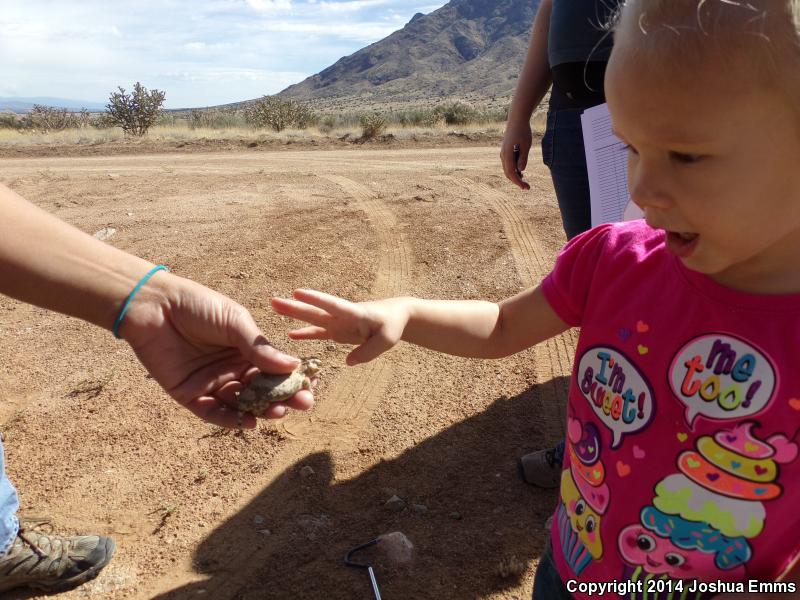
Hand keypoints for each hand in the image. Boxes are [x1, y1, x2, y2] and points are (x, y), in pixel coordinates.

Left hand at [119, 273, 314, 428]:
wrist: (154, 305)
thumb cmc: (197, 305)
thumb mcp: (235, 322)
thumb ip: (260, 348)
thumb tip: (293, 366)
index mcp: (246, 349)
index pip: (275, 370)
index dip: (293, 380)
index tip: (311, 387)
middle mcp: (231, 368)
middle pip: (262, 390)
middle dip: (283, 398)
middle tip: (302, 404)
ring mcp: (212, 383)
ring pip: (241, 404)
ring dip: (261, 410)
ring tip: (277, 411)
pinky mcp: (190, 394)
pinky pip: (213, 412)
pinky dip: (230, 420)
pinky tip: (248, 422)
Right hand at [271, 289, 407, 365]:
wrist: (395, 316)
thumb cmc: (392, 325)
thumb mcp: (387, 339)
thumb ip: (368, 351)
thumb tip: (348, 362)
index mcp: (354, 313)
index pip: (333, 305)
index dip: (316, 300)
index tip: (297, 292)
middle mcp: (342, 317)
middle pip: (316, 312)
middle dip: (295, 307)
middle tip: (273, 300)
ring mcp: (338, 323)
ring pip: (313, 319)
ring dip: (295, 315)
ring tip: (274, 307)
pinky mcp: (338, 331)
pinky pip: (319, 333)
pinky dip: (305, 334)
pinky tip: (289, 334)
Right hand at [500, 120, 532, 189]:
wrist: (516, 119)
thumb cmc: (523, 131)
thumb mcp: (526, 145)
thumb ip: (523, 158)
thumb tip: (521, 170)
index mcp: (507, 154)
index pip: (511, 173)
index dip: (518, 182)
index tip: (526, 187)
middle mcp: (503, 155)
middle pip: (508, 173)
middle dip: (517, 181)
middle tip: (527, 187)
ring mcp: (503, 153)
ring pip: (507, 169)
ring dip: (515, 176)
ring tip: (525, 180)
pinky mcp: (505, 151)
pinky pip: (508, 164)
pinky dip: (514, 170)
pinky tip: (521, 171)